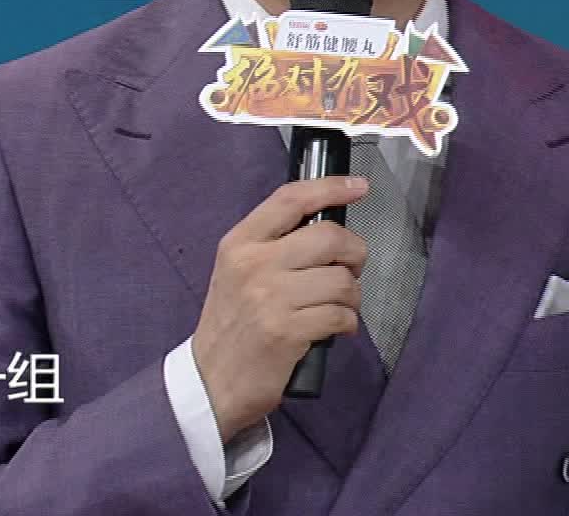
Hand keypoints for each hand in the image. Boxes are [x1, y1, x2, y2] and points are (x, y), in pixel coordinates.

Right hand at [191, 175, 369, 440]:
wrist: (210, 381)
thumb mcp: (236, 271)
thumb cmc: (232, 323)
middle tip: (350, 269)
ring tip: (338, 307)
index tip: (358, 186)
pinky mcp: (288, 332)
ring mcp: (271, 298)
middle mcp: (254, 264)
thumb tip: (327, 227)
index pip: (290, 199)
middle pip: (329, 236)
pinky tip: (334, 328)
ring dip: (351, 296)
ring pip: (341, 280)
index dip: (330, 188)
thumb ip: (273, 244)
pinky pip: (340, 315)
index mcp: (240, 243)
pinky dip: (347, 323)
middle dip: (354, 253)